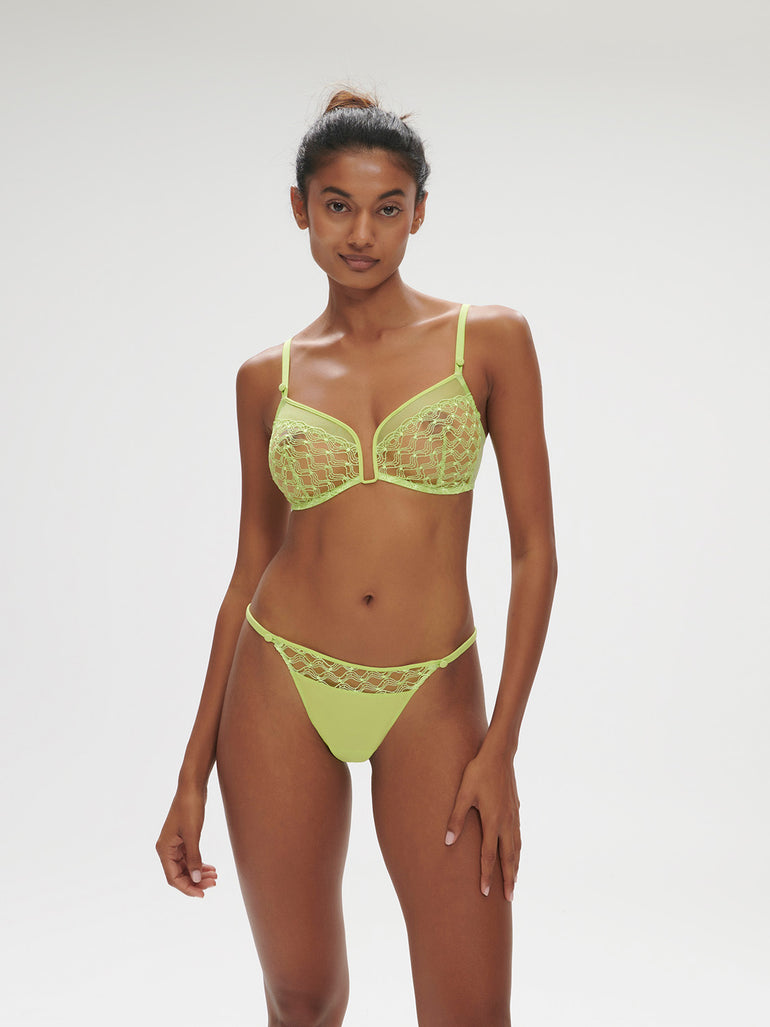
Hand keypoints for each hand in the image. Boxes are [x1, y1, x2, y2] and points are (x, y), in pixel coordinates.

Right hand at [156, 784, 217, 897]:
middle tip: (214, 883)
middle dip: (196, 881)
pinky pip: (190, 857)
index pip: (173, 877)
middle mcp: (167, 848)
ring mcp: (175, 844)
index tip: (202, 894)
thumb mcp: (193, 834)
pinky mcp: (184, 838)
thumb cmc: (190, 808)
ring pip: (186, 866)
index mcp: (164, 849)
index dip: (187, 888)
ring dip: (199, 873)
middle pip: (180, 874)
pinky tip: (211, 868)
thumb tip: (195, 880)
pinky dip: (199, 863)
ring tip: (215, 877)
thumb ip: (194, 857)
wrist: (193, 787)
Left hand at [444, 748, 520, 901]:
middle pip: (508, 858)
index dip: (487, 875)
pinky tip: (516, 853)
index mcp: (492, 821)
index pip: (489, 856)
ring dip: (515, 867)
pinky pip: (518, 836)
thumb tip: (448, 841)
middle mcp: (505, 823)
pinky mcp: (515, 809)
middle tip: (509, 898)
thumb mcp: (463, 793)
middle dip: (508, 879)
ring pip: (516, 848)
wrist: (499, 755)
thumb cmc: (478, 772)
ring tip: (514, 882)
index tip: (485, 892)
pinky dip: (518, 850)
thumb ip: (456, 817)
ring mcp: (513, 816)